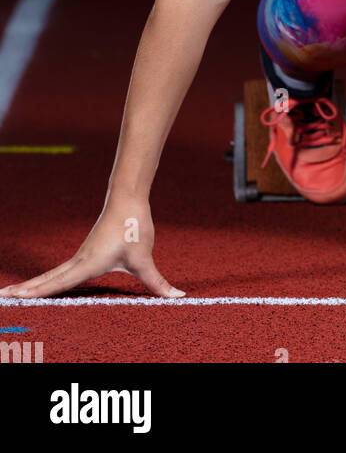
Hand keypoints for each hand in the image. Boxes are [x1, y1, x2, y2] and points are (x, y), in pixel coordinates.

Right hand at [0, 199, 184, 299]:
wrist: (129, 198)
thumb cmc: (134, 226)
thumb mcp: (144, 258)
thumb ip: (158, 282)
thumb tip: (176, 296)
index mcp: (89, 264)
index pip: (60, 283)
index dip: (40, 292)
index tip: (18, 298)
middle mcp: (80, 260)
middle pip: (48, 279)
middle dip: (27, 289)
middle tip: (3, 297)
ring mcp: (81, 256)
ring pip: (53, 273)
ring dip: (34, 284)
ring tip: (15, 293)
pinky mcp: (86, 252)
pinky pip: (62, 269)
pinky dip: (48, 278)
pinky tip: (45, 283)